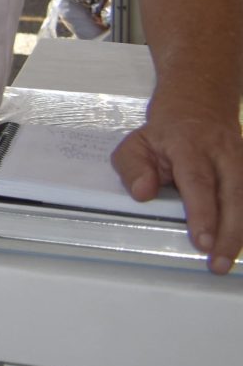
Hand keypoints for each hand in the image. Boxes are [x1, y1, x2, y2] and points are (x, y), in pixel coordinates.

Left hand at [114, 98, 242, 272]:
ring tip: (229, 260)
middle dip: (229, 233)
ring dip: (241, 233)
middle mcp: (224, 154)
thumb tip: (143, 194)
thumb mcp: (136, 142)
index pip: (198, 182)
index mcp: (190, 146)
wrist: (201, 102)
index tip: (201, 240)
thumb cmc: (166, 132)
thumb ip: (133, 168)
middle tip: (217, 262)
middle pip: (233, 196)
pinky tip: (241, 244)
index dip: (202, 213)